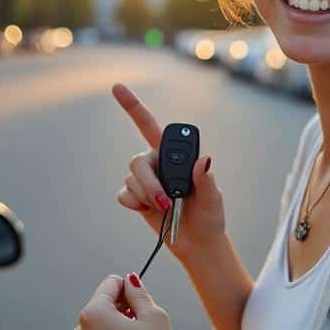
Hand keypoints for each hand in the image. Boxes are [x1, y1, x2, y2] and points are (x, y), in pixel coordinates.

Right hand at [112, 83, 225, 255]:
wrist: (197, 242)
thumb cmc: (209, 216)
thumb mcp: (213, 197)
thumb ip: (206, 179)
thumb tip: (205, 160)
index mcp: (174, 155)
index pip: (150, 126)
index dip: (132, 106)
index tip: (117, 87)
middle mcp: (156, 163)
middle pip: (137, 161)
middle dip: (148, 182)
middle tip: (165, 200)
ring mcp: (145, 181)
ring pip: (131, 179)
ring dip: (147, 196)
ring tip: (165, 208)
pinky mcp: (135, 198)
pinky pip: (124, 195)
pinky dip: (136, 204)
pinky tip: (149, 210)